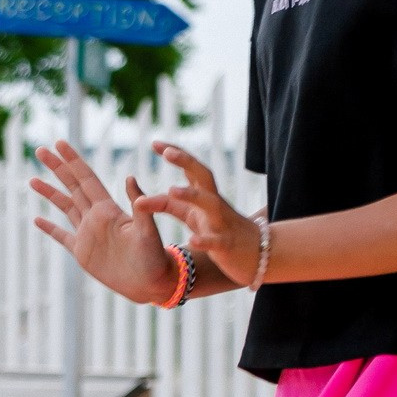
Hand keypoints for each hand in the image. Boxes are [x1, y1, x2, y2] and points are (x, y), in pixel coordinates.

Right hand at [30, 141, 177, 304]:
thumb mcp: (148, 230)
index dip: (73, 161)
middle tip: (40, 150)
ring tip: (32, 180)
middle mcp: (96, 217)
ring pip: (65, 207)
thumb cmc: (155, 257)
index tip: (60, 143)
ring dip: (50, 193)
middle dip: (57, 168)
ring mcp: (87, 234)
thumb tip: (130, 177)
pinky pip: (62, 236)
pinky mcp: (82, 253)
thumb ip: (139, 205)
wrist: (153, 283)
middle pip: (72, 186)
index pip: (86, 179)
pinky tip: (37, 219)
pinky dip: (49, 228)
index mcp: (108, 210)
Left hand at [156, 143, 264, 285]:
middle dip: (187, 161)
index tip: (155, 142)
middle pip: (204, 176)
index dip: (176, 154)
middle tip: (167, 152)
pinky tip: (191, 240)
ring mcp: (222, 223)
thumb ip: (169, 205)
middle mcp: (215, 204)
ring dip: (192, 195)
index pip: (192, 169)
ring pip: (210, 204)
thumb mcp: (192, 216)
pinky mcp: (226, 245)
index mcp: (206, 195)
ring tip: (171, 189)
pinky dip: (204, 240)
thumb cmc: (221, 231)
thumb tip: (138, 198)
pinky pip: (216, 241)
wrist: (258, 254)